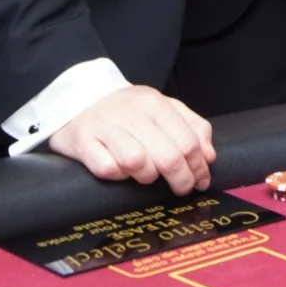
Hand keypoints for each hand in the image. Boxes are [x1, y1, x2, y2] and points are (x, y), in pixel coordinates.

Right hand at [48, 86, 214, 195]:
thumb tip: (209, 155)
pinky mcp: (82, 141)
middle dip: (181, 180)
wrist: (76, 97)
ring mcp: (105, 127)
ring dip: (146, 176)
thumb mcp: (161, 108)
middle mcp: (130, 113)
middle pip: (168, 156)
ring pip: (138, 163)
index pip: (188, 141)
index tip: (201, 180)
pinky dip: (117, 175)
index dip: (199, 166)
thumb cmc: (123, 110)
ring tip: (145, 174)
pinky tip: (119, 171)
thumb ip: (190, 126)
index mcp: (153, 103)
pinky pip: (107, 169)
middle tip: (182, 188)